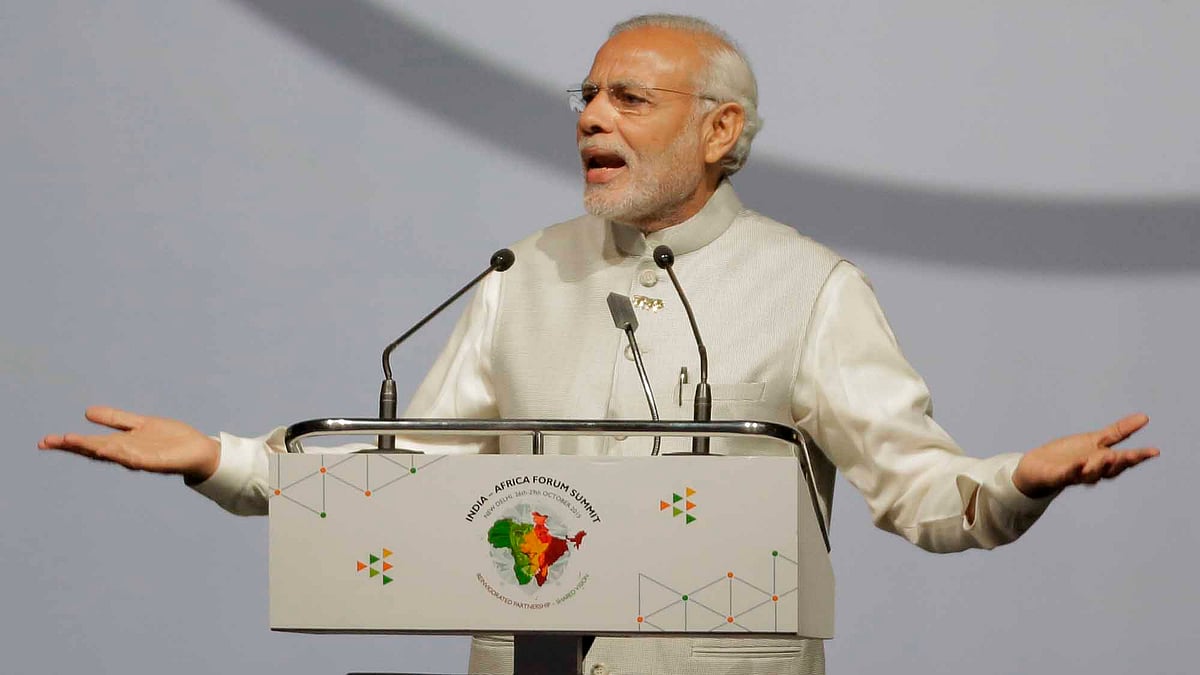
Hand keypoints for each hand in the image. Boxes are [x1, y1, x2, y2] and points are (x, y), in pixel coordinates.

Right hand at [38, 406, 219, 483]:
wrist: (199, 451)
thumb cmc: (170, 440)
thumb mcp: (140, 424)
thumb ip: (116, 419)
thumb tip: (87, 412)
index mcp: (122, 444)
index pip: (91, 443)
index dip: (70, 442)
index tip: (46, 440)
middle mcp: (128, 453)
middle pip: (96, 449)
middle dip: (74, 446)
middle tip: (48, 442)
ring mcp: (141, 458)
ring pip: (114, 453)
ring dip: (94, 448)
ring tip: (74, 442)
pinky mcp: (156, 461)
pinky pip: (136, 458)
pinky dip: (122, 455)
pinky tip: (108, 450)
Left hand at [1013, 413, 1158, 498]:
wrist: (1038, 468)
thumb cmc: (1069, 454)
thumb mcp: (1095, 440)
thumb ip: (1119, 431)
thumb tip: (1145, 417)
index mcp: (1103, 461)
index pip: (1124, 460)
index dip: (1139, 457)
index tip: (1154, 451)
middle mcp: (1092, 471)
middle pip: (1110, 470)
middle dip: (1122, 463)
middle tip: (1134, 455)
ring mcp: (1075, 475)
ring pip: (1091, 474)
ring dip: (1100, 466)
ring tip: (1108, 456)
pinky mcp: (1057, 477)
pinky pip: (1067, 475)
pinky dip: (1074, 470)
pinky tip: (1079, 463)